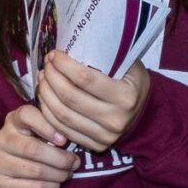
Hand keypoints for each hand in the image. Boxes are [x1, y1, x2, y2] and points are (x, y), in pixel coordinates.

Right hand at [0, 104, 75, 187]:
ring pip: (35, 170)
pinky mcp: (3, 185)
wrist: (18, 179)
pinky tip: (56, 184)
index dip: (47, 126)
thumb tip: (73, 137)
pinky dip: (50, 187)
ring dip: (58, 174)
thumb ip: (54, 130)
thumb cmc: (38, 149)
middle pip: (32, 148)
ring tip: (67, 174)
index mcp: (12, 121)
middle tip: (75, 163)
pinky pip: (34, 187)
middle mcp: (1, 140)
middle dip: (60, 158)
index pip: (26, 115)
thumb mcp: (43, 134)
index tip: (63, 140)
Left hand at [35, 52, 150, 154]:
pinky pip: (63, 129)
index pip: (85, 78)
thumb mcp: (130, 67)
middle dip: (52, 77)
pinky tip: (45, 97)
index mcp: (126, 97)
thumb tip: (75, 42)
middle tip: (46, 65)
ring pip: (63, 115)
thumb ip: (108, 58)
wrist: (145, 117)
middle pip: (70, 97)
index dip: (64, 65)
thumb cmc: (132, 85)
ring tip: (42, 78)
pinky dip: (48, 112)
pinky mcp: (95, 146)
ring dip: (46, 94)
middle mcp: (116, 119)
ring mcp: (105, 136)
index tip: (54, 54)